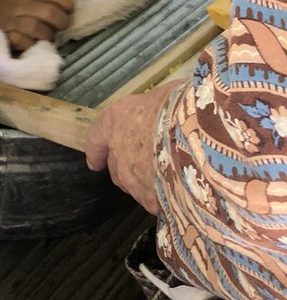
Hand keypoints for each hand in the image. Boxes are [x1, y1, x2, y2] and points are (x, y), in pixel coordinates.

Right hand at [0, 0, 73, 51]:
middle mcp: (21, 5)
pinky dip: (30, 44)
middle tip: (62, 28)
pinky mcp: (3, 33)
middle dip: (61, 22)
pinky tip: (32, 44)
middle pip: (48, 12)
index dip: (67, 3)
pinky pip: (21, 41)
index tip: (69, 11)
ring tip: (48, 38)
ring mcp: (12, 19)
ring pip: (36, 28)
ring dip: (47, 35)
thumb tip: (67, 10)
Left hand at [85, 81, 181, 212]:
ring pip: (134, 187)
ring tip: (170, 180)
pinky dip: (165, 201)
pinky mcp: (152, 201)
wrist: (204, 141)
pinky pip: (156, 203)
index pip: (98, 137)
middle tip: (147, 165)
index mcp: (119, 119)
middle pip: (116, 166)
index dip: (96, 150)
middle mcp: (120, 151)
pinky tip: (184, 195)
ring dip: (146, 184)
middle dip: (127, 168)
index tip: (94, 162)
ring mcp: (133, 179)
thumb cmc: (186, 109)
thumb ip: (161, 108)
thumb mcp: (169, 96)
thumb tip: (171, 110)